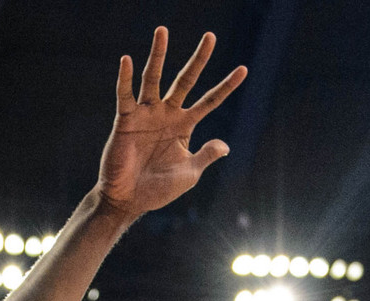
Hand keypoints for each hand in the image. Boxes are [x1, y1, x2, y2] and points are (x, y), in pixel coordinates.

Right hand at [95, 28, 246, 220]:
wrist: (129, 201)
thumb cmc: (158, 189)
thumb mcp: (189, 173)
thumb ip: (206, 155)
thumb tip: (226, 145)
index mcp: (184, 125)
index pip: (210, 101)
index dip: (226, 86)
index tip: (244, 69)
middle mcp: (167, 114)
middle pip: (186, 80)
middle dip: (199, 59)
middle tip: (211, 36)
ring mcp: (146, 114)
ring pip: (154, 78)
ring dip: (158, 55)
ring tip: (163, 30)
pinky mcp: (126, 120)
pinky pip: (126, 95)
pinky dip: (125, 79)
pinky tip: (127, 60)